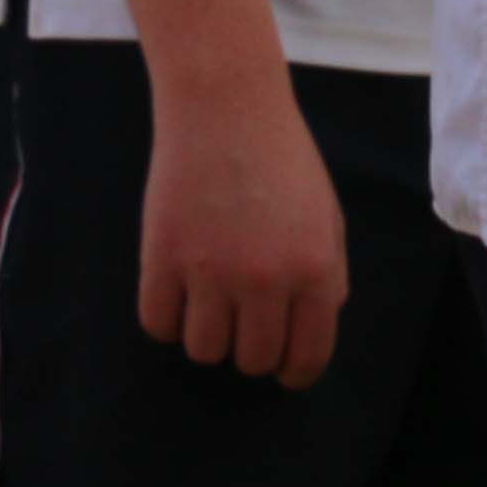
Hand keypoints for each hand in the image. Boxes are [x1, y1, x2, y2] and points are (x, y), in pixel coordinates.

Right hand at [137, 69, 346, 385]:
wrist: (228, 113)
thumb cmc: (284, 163)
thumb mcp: (327, 217)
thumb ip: (325, 276)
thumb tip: (311, 329)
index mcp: (315, 269)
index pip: (307, 355)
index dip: (295, 372)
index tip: (285, 372)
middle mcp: (265, 280)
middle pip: (250, 360)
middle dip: (251, 350)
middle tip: (247, 323)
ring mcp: (209, 273)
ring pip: (203, 350)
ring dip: (208, 334)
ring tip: (213, 299)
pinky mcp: (161, 262)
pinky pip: (158, 325)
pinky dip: (168, 318)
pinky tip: (180, 290)